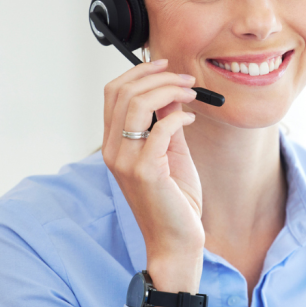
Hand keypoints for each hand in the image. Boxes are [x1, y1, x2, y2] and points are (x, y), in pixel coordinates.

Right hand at [102, 59, 204, 306]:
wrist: (176, 241)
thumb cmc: (175, 200)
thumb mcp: (171, 152)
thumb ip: (167, 122)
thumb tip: (173, 92)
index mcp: (114, 144)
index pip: (113, 92)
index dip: (139, 72)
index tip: (166, 66)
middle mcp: (113, 150)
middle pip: (123, 91)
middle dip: (157, 76)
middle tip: (186, 79)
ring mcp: (125, 161)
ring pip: (137, 103)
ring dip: (169, 90)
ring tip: (191, 93)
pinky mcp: (144, 171)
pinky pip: (160, 128)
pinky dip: (179, 116)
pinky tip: (192, 119)